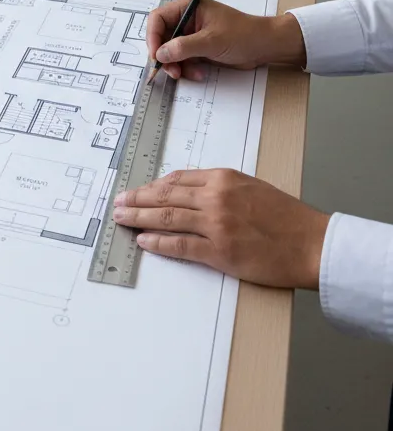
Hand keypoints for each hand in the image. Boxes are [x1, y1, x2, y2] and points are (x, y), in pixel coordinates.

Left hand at [112, 169, 329, 288]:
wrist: (313, 244)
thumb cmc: (286, 218)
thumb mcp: (250, 188)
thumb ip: (218, 187)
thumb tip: (185, 193)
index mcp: (222, 178)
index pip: (176, 179)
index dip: (151, 186)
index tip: (137, 190)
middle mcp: (215, 197)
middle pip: (164, 196)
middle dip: (136, 199)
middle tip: (117, 202)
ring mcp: (215, 224)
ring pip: (166, 218)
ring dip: (139, 218)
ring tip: (121, 219)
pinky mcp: (219, 251)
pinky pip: (179, 245)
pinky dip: (158, 243)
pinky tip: (143, 241)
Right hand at [147, 0, 305, 80]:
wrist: (266, 47)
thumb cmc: (243, 35)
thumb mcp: (212, 41)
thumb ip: (184, 47)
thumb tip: (160, 54)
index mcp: (188, 7)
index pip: (158, 19)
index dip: (153, 37)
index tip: (155, 55)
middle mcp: (186, 19)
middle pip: (161, 37)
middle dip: (165, 56)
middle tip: (170, 70)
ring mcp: (191, 34)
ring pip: (169, 52)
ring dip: (176, 65)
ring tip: (187, 74)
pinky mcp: (196, 48)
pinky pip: (181, 60)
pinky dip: (186, 69)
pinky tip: (199, 73)